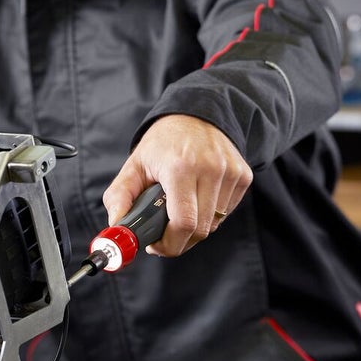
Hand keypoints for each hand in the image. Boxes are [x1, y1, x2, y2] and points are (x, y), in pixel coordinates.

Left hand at [102, 115, 252, 257]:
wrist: (196, 114)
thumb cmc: (163, 143)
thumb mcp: (134, 164)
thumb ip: (119, 196)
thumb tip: (117, 226)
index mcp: (180, 167)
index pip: (183, 223)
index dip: (170, 244)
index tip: (156, 246)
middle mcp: (210, 168)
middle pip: (200, 229)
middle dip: (180, 240)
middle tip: (165, 234)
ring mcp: (230, 172)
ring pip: (214, 224)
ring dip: (196, 227)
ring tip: (181, 210)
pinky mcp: (243, 176)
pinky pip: (226, 212)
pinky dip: (211, 214)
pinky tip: (199, 198)